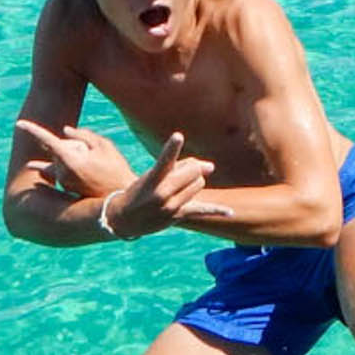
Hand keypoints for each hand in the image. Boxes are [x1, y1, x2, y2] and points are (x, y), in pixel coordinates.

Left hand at [17, 120, 135, 197]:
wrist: (120, 198)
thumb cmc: (116, 170)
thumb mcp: (105, 146)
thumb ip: (84, 135)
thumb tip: (66, 130)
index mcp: (70, 158)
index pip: (46, 140)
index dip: (32, 130)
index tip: (19, 124)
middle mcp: (62, 171)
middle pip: (58, 148)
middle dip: (70, 144)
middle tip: (92, 152)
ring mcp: (63, 181)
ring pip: (60, 159)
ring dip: (72, 156)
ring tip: (95, 164)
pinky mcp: (67, 187)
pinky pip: (64, 170)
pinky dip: (73, 165)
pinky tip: (88, 169)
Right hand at [108, 131, 235, 235]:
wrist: (124, 218)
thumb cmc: (140, 190)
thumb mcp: (151, 175)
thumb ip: (178, 166)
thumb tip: (209, 166)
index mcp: (152, 179)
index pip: (164, 160)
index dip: (172, 148)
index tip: (178, 136)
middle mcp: (162, 193)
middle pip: (192, 171)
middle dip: (192, 168)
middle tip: (184, 171)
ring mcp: (171, 206)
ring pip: (199, 184)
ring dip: (194, 182)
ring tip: (179, 187)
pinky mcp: (178, 216)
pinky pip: (203, 210)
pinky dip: (217, 211)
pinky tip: (230, 212)